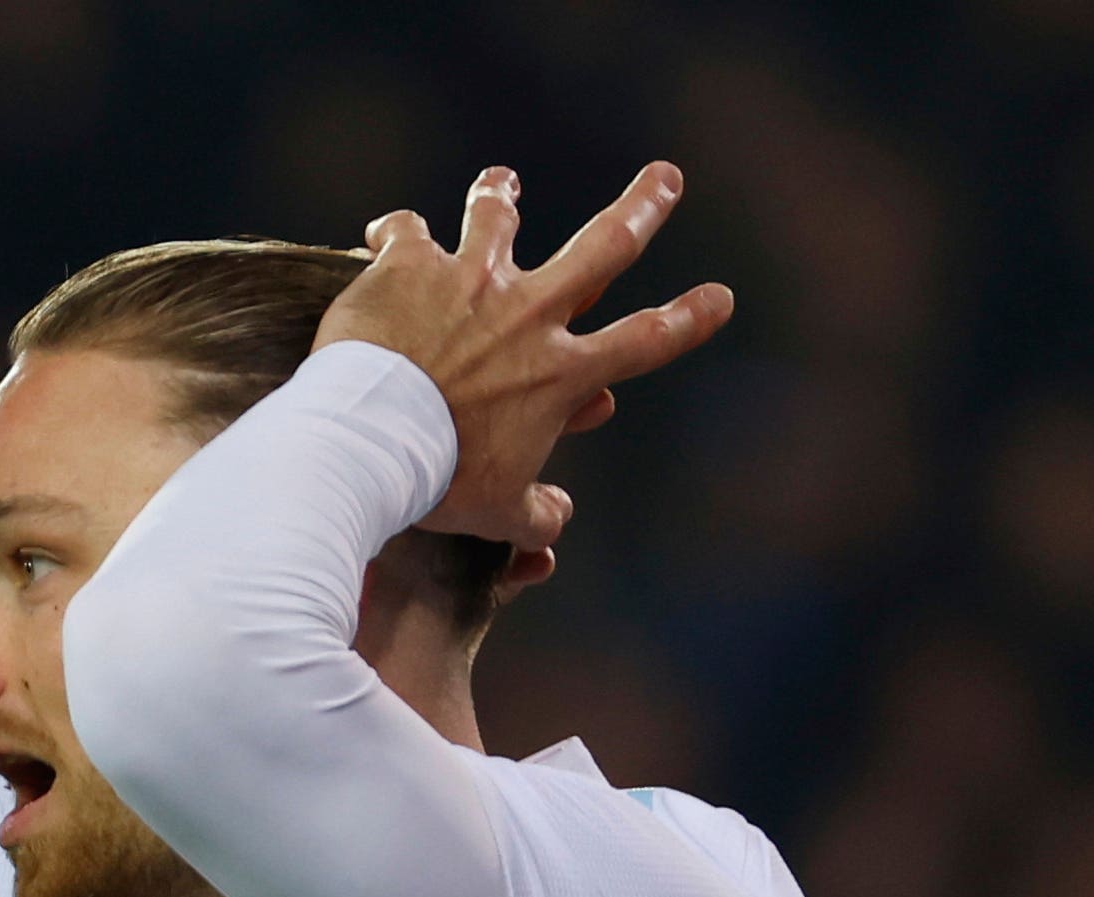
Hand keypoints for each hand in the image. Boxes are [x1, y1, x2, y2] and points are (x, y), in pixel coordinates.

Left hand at [318, 162, 734, 547]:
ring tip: (504, 182)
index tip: (722, 296)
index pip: (646, 343)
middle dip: (642, 208)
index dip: (691, 319)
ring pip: (497, 216)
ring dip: (502, 194)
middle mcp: (527, 313)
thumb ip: (535, 515)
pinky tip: (385, 235)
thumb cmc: (439, 484)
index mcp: (561, 373)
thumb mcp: (497, 512)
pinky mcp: (410, 266)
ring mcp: (470, 280)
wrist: (371, 440)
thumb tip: (558, 523)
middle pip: (603, 246)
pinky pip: (406, 231)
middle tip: (666, 177)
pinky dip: (398, 231)